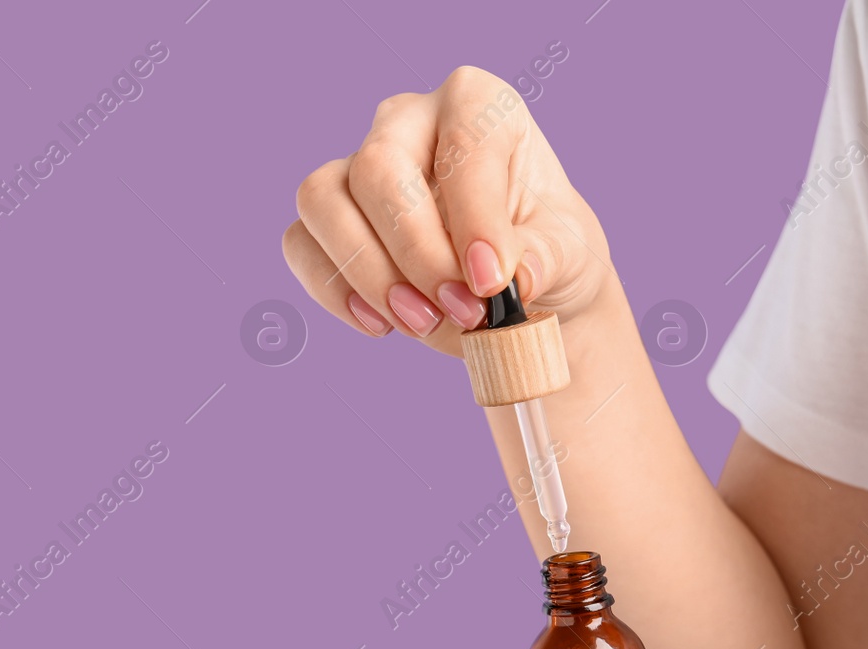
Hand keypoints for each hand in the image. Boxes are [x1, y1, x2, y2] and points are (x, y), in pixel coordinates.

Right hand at [282, 66, 614, 355]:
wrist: (516, 288)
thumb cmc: (542, 251)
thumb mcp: (567, 253)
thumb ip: (542, 259)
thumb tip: (513, 279)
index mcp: (478, 104)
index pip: (462, 144)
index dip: (474, 217)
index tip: (493, 283)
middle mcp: (409, 120)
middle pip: (378, 168)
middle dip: (416, 252)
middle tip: (462, 312)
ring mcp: (358, 166)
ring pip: (323, 199)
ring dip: (367, 271)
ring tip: (420, 323)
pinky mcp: (328, 217)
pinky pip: (301, 244)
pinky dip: (333, 290)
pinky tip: (381, 326)